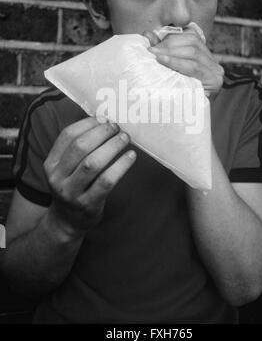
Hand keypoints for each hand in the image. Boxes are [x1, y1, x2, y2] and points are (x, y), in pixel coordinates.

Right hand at [43, 117, 135, 237]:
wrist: (67, 221)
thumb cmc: (73, 186)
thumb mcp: (66, 167)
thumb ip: (78, 147)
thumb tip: (103, 121)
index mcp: (51, 163)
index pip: (68, 135)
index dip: (88, 124)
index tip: (105, 119)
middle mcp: (58, 177)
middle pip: (80, 147)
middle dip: (102, 133)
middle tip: (117, 128)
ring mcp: (72, 192)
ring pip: (93, 163)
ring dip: (112, 147)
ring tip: (125, 138)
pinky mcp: (88, 204)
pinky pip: (107, 181)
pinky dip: (121, 166)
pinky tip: (131, 156)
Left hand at [144, 27, 223, 98]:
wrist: (185, 125)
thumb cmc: (175, 98)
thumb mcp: (168, 72)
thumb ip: (161, 52)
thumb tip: (147, 34)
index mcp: (204, 57)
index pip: (190, 37)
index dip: (170, 37)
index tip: (150, 43)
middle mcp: (213, 63)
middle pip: (192, 42)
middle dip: (168, 44)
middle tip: (150, 51)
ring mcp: (216, 72)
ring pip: (193, 52)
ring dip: (170, 51)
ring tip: (153, 55)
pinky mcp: (215, 82)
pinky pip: (194, 67)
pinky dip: (176, 62)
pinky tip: (162, 61)